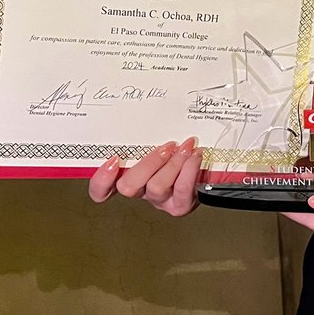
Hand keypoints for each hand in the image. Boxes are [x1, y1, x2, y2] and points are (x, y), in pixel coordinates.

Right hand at [88, 138, 202, 216]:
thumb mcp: (159, 139)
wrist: (212, 166)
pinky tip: (195, 156)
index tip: (112, 160)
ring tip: (186, 148)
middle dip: (148, 163)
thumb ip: (147, 133)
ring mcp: (160, 200)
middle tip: (166, 147)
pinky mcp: (180, 205)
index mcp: (130, 176)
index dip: (101, 181)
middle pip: (128, 187)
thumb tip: (145, 109)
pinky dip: (188, 170)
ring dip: (173, 163)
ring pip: (156, 187)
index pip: (101, 190)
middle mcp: (142, 191)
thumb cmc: (181, 148)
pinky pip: (181, 190)